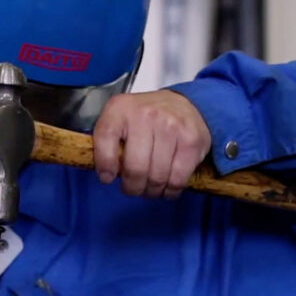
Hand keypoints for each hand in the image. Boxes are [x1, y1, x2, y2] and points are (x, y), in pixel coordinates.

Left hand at [93, 90, 211, 198]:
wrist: (182, 104)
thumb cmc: (145, 119)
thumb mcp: (118, 119)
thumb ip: (106, 143)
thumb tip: (107, 176)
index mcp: (121, 108)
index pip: (104, 138)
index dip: (105, 165)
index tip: (107, 178)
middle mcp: (146, 115)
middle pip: (135, 168)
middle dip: (132, 188)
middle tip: (133, 189)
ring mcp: (171, 127)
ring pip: (157, 178)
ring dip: (152, 191)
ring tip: (151, 188)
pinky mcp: (191, 141)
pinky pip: (177, 179)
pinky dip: (171, 190)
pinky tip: (167, 186)